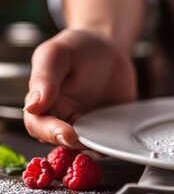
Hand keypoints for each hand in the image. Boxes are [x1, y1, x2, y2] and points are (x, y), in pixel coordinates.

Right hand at [23, 29, 136, 148]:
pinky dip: (114, 143)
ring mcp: (90, 124)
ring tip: (106, 142)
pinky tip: (120, 139)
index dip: (50, 133)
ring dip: (95, 147)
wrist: (108, 47)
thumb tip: (33, 106)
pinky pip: (111, 139)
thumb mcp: (57, 53)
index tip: (66, 134)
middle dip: (74, 144)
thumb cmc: (77, 48)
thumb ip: (44, 77)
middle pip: (63, 141)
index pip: (38, 125)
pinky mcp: (111, 125)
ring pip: (88, 145)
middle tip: (87, 140)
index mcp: (45, 103)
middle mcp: (65, 118)